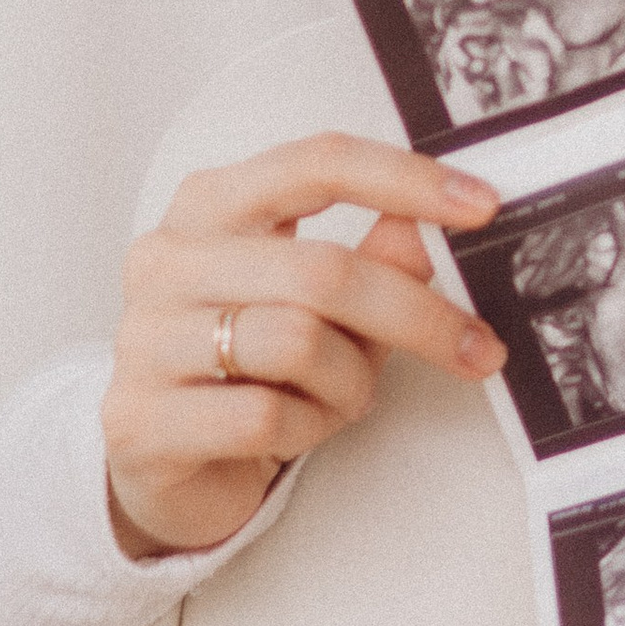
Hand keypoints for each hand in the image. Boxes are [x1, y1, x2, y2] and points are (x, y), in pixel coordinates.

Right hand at [101, 135, 506, 558]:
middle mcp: (167, 259)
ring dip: (352, 382)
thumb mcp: (322, 307)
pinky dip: (308, 429)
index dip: (405, 180)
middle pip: (322, 269)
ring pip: (299, 344)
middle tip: (475, 349)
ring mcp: (145, 338)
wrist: (164, 461)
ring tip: (345, 397)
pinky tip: (297, 429)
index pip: (315, 164)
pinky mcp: (142, 419)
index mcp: (210, 207)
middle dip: (416, 316)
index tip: (482, 207)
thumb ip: (373, 262)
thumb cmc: (250, 367)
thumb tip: (429, 229)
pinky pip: (265, 417)